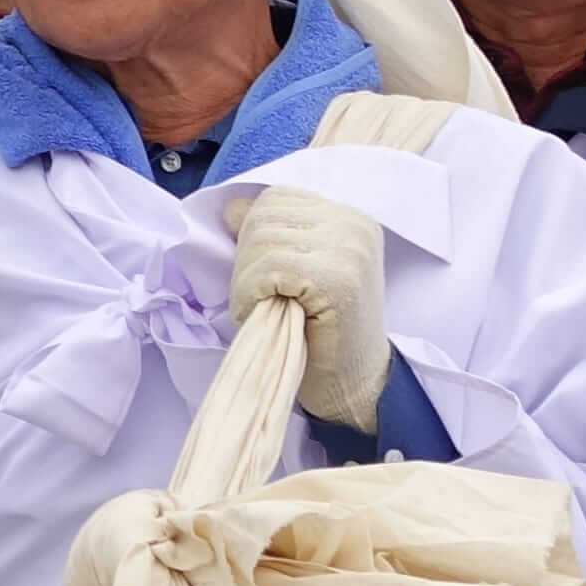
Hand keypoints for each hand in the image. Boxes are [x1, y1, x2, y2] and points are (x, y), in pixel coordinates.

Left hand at [229, 184, 387, 430]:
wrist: (354, 384)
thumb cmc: (320, 331)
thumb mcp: (295, 270)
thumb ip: (270, 234)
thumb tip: (230, 207)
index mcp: (348, 217)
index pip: (274, 200)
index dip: (254, 236)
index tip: (268, 276)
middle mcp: (353, 225)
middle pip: (263, 217)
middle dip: (247, 260)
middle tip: (263, 299)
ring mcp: (349, 248)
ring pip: (260, 241)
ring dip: (246, 281)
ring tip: (267, 310)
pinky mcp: (337, 277)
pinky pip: (266, 268)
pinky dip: (250, 294)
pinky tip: (266, 316)